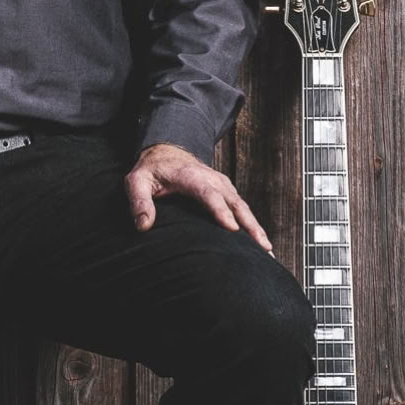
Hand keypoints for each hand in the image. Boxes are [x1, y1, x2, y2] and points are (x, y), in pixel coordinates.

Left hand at [124, 143, 271, 250]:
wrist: (166, 153)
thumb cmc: (151, 171)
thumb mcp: (136, 181)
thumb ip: (138, 201)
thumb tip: (143, 226)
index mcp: (191, 177)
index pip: (208, 194)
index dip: (221, 210)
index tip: (232, 228)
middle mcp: (212, 180)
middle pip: (234, 203)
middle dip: (249, 224)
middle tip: (262, 247)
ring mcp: (223, 186)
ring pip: (243, 208)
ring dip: (256, 228)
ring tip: (268, 251)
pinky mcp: (227, 193)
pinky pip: (243, 210)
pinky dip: (253, 226)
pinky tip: (262, 245)